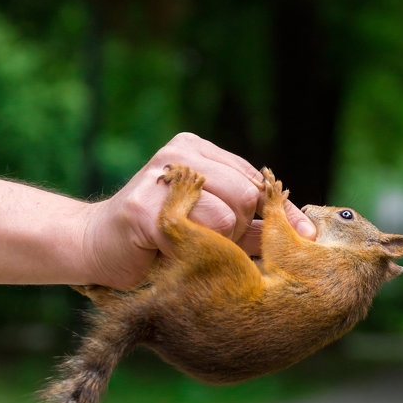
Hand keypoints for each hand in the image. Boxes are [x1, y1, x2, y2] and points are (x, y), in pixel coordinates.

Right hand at [82, 132, 316, 289]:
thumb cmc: (159, 240)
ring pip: (230, 216)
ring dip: (218, 247)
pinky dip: (192, 253)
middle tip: (213, 248)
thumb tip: (306, 231)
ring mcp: (160, 175)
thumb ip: (254, 224)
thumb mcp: (214, 225)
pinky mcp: (143, 206)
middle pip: (250, 195)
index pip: (256, 179)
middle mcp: (181, 153)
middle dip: (242, 233)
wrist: (97, 248)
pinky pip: (196, 234)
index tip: (302, 237)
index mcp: (199, 149)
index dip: (278, 213)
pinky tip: (169, 253)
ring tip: (189, 249)